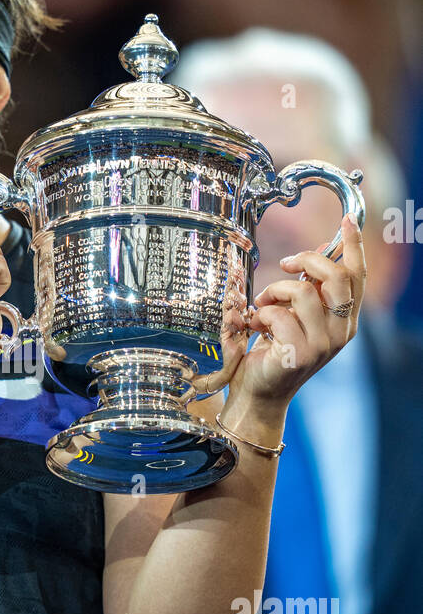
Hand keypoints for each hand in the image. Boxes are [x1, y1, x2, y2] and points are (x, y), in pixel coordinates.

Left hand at [190, 213, 365, 412]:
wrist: (259, 392)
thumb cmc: (274, 349)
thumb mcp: (296, 315)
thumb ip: (308, 292)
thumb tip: (307, 258)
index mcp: (345, 320)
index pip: (357, 277)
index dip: (354, 246)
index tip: (348, 220)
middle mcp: (341, 333)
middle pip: (335, 277)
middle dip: (306, 260)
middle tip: (283, 264)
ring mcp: (322, 346)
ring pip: (302, 293)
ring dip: (274, 291)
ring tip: (262, 305)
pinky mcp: (299, 355)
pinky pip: (279, 315)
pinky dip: (261, 314)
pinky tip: (255, 326)